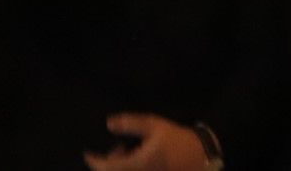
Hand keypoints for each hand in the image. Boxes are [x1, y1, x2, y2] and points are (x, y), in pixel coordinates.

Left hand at [81, 113, 207, 169]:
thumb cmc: (177, 140)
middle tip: (117, 146)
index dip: (95, 162)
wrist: (202, 157)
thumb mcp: (154, 125)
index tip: (87, 153)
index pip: (108, 168)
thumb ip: (130, 123)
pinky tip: (138, 157)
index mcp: (138, 165)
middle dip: (109, 163)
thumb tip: (109, 123)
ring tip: (127, 149)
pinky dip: (130, 167)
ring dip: (120, 165)